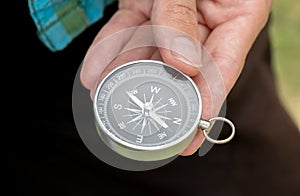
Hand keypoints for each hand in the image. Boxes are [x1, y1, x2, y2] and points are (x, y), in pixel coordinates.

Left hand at [80, 0, 271, 155]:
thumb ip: (182, 17)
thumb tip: (182, 64)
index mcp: (236, 17)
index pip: (221, 70)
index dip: (204, 105)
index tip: (189, 137)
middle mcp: (206, 22)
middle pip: (182, 69)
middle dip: (159, 98)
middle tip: (145, 129)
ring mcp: (173, 17)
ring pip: (148, 53)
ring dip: (125, 77)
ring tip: (106, 101)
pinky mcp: (146, 7)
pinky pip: (127, 31)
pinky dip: (109, 50)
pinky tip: (94, 73)